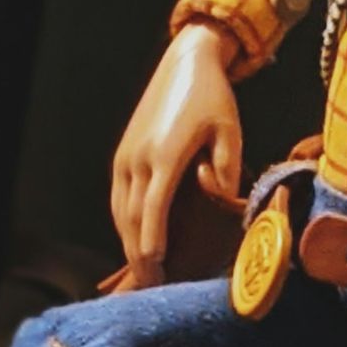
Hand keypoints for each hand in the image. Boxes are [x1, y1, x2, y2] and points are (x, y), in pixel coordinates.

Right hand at [110, 21, 242, 288]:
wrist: (185, 62)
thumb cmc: (213, 97)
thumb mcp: (230, 130)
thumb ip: (226, 168)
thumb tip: (221, 201)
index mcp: (166, 153)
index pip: (154, 206)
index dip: (152, 238)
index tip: (155, 263)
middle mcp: (139, 157)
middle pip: (131, 216)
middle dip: (139, 252)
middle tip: (152, 284)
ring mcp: (126, 155)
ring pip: (119, 209)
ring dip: (128, 241)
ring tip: (143, 270)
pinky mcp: (122, 153)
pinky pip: (117, 196)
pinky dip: (123, 221)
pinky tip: (133, 238)